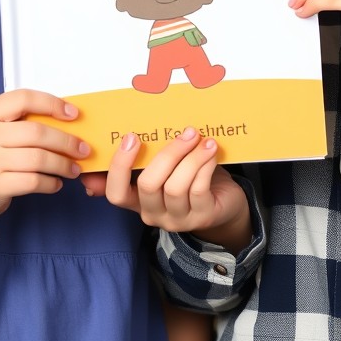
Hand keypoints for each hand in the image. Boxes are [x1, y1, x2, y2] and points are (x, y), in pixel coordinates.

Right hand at [0, 89, 89, 227]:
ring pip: (39, 158)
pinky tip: (56, 183)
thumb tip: (67, 119)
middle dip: (67, 141)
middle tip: (83, 149)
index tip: (74, 114)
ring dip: (63, 164)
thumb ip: (20, 120)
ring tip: (73, 168)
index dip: (52, 104)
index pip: (24, 98)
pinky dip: (51, 182)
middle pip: (37, 132)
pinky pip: (33, 181)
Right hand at [80, 127, 251, 252]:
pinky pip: (198, 189)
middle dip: (168, 154)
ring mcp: (177, 219)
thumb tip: (146, 121)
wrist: (224, 201)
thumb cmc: (190, 177)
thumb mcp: (168, 167)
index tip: (130, 136)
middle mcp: (153, 213)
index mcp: (137, 199)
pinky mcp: (202, 217)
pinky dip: (204, 166)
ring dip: (191, 158)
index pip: (116, 192)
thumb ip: (153, 154)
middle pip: (148, 185)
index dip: (118, 166)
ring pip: (175, 187)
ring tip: (204, 140)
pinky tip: (211, 152)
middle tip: (186, 132)